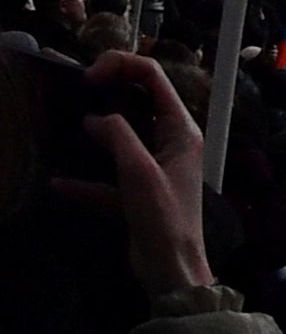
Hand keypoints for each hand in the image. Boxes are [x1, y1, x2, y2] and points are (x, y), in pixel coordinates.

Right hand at [81, 53, 210, 297]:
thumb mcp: (139, 171)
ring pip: (123, 138)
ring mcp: (153, 167)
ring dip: (97, 130)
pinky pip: (107, 179)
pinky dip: (85, 179)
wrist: (171, 267)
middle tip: (78, 89)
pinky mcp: (137, 193)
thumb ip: (118, 137)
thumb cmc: (163, 215)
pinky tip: (58, 184)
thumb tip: (93, 118)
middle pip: (140, 101)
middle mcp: (170, 142)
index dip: (123, 66)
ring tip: (67, 123)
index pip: (155, 79)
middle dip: (111, 89)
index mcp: (180, 129)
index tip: (89, 75)